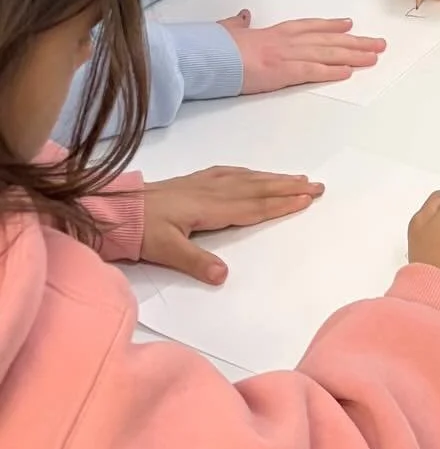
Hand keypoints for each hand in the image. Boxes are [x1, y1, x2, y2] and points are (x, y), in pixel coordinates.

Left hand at [141, 166, 323, 283]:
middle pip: (257, 189)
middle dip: (288, 187)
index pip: (254, 206)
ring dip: (274, 179)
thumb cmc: (140, 231)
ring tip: (297, 178)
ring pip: (247, 179)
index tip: (307, 198)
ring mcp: (203, 184)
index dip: (282, 203)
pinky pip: (230, 173)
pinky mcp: (194, 181)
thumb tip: (223, 276)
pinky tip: (255, 173)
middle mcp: (212, 192)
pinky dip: (249, 173)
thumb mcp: (165, 251)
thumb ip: (195, 262)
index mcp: (210, 209)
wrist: (115, 210)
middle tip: (316, 185)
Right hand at [221, 12, 386, 93]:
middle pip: (328, 40)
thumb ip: (239, 24)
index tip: (350, 25)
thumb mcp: (230, 30)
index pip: (311, 27)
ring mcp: (288, 55)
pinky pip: (313, 71)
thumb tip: (243, 16)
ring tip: (373, 57)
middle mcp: (287, 41)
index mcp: (276, 32)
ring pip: (328, 53)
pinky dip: (332, 71)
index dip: (332, 26)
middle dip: (356, 42)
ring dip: (353, 55)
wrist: (210, 56)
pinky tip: (349, 71)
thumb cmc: (217, 45)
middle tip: (378, 44)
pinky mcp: (284, 72)